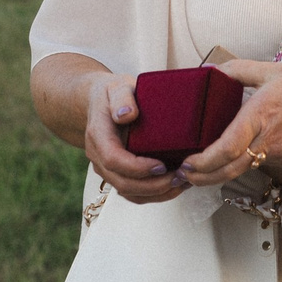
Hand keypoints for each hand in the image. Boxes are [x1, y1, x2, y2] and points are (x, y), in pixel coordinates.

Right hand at [80, 71, 182, 204]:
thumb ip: (122, 98)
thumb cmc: (114, 93)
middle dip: (153, 186)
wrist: (100, 103)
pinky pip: (133, 193)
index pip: (113, 159)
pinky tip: (175, 186)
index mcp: (98, 134)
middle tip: (180, 178)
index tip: (162, 165)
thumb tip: (127, 114)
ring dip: (157, 194)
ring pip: (128, 193)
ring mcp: (106, 168)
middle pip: (122, 183)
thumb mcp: (118, 86)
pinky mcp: (117, 174)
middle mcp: (98, 156)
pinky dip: (154, 195)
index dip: (137, 168)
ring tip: (183, 183)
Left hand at [181, 59, 281, 187]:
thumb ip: (237, 71)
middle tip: (183, 175)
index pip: (225, 150)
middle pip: (228, 171)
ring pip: (244, 168)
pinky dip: (245, 162)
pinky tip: (237, 154)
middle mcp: (269, 141)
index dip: (202, 162)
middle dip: (201, 178)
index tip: (186, 163)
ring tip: (202, 165)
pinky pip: (261, 164)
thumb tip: (212, 72)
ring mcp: (281, 155)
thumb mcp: (270, 69)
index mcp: (260, 115)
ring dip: (221, 170)